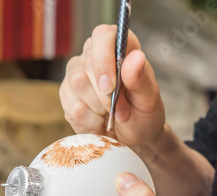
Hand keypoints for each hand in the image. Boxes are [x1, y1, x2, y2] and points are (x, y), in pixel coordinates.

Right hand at [60, 25, 165, 151]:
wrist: (132, 139)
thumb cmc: (143, 114)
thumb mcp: (149, 100)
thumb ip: (141, 79)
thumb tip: (135, 57)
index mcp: (119, 48)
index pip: (103, 36)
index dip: (104, 59)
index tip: (111, 86)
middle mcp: (94, 56)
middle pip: (86, 63)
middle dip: (104, 93)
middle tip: (119, 109)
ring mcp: (77, 75)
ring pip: (76, 83)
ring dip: (98, 106)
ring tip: (111, 114)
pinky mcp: (67, 95)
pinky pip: (71, 105)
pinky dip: (89, 119)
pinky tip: (99, 121)